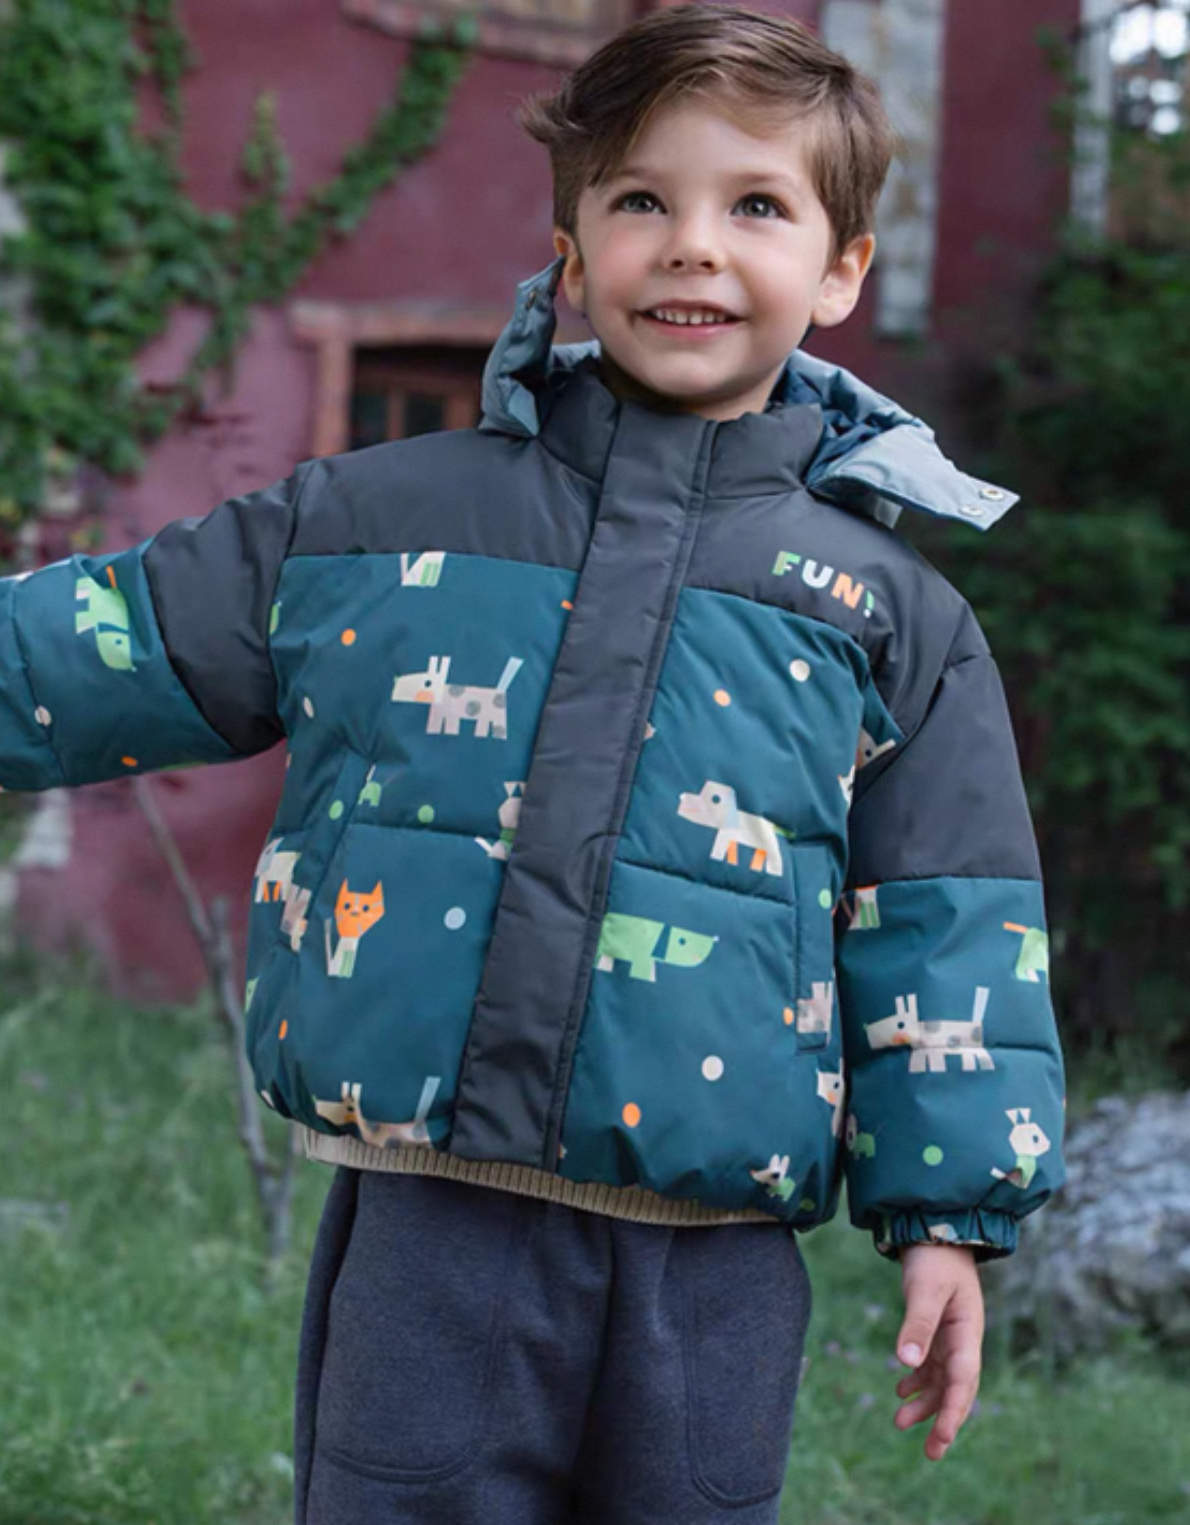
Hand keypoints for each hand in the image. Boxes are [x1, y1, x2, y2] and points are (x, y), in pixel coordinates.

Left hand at [892, 1243, 983, 1460]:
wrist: (935, 1230)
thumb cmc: (934, 1258)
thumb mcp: (924, 1290)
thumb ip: (916, 1324)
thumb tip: (906, 1364)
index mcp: (967, 1333)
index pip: (963, 1382)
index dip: (953, 1412)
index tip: (941, 1438)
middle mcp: (963, 1340)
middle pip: (956, 1389)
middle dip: (944, 1420)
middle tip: (931, 1453)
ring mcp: (950, 1336)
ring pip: (941, 1380)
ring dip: (925, 1403)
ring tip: (900, 1423)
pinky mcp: (936, 1329)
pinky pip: (930, 1364)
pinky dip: (917, 1380)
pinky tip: (901, 1391)